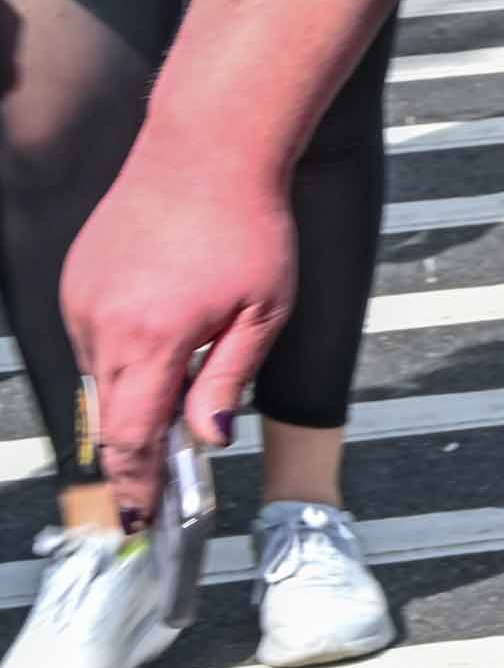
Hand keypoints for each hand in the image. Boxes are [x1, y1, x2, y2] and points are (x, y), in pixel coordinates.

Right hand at [59, 150, 300, 524]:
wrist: (208, 147)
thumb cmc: (250, 225)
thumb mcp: (263, 311)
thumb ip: (228, 379)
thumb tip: (209, 439)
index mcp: (152, 342)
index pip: (132, 438)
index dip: (137, 485)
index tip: (141, 521)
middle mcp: (102, 326)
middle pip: (111, 415)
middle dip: (136, 449)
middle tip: (163, 479)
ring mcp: (81, 300)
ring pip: (100, 375)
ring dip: (133, 389)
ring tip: (181, 368)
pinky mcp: (75, 279)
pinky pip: (93, 334)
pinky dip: (122, 347)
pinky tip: (162, 321)